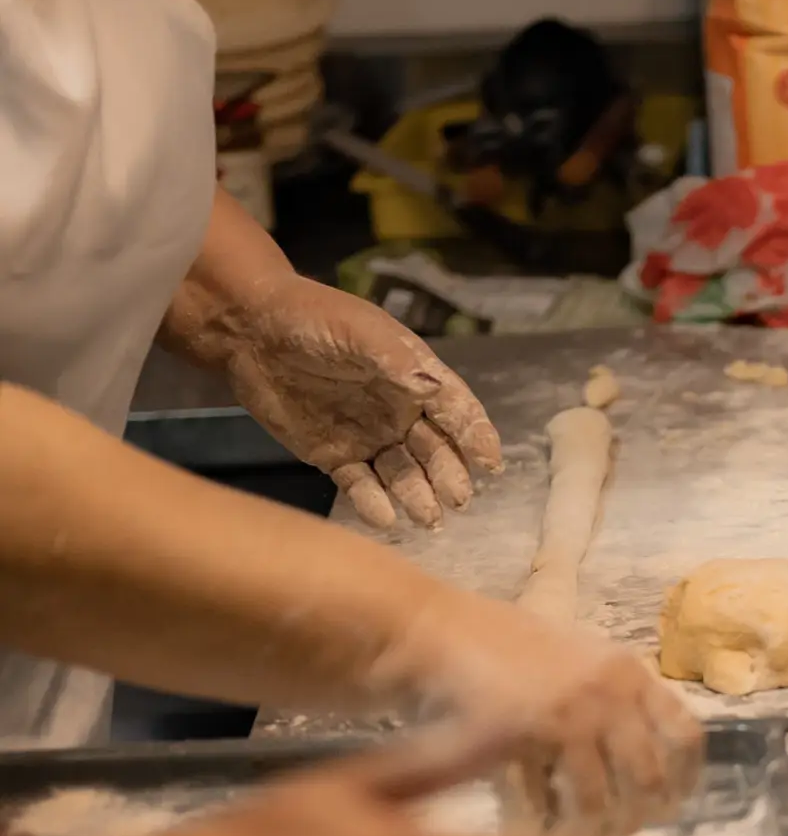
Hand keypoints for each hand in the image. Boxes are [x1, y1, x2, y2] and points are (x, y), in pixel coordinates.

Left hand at [217, 280, 503, 532]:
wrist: (249, 330)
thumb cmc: (312, 318)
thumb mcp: (359, 330)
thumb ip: (396, 360)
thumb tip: (435, 390)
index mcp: (413, 376)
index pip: (455, 409)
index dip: (475, 435)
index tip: (490, 463)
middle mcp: (398, 411)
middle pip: (434, 449)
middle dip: (449, 474)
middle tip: (458, 499)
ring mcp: (368, 436)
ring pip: (402, 474)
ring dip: (418, 496)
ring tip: (427, 517)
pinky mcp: (335, 456)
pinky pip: (360, 486)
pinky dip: (372, 503)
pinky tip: (384, 517)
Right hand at [411, 608, 704, 834]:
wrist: (438, 627)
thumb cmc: (502, 648)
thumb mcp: (577, 659)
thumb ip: (615, 698)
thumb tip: (649, 763)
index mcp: (628, 672)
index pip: (686, 734)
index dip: (685, 779)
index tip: (671, 805)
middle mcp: (610, 691)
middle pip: (650, 778)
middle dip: (638, 817)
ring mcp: (571, 712)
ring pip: (601, 800)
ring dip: (589, 830)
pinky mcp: (527, 734)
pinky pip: (547, 798)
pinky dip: (542, 822)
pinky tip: (536, 829)